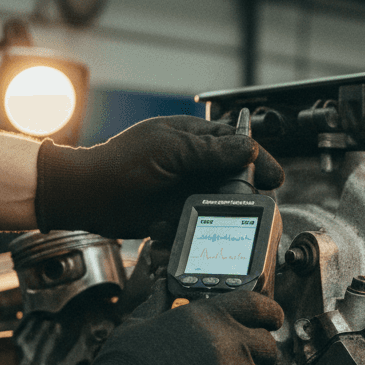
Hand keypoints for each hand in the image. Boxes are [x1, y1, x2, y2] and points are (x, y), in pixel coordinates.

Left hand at [35, 115, 283, 237]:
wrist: (89, 197)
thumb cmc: (121, 165)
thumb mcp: (171, 150)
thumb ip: (211, 151)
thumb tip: (248, 149)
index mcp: (194, 138)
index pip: (237, 144)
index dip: (258, 159)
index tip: (274, 176)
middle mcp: (194, 162)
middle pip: (235, 175)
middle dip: (242, 190)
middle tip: (247, 202)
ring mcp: (187, 188)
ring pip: (220, 201)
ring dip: (217, 211)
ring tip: (207, 216)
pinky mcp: (179, 213)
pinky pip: (200, 221)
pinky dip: (194, 226)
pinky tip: (176, 224)